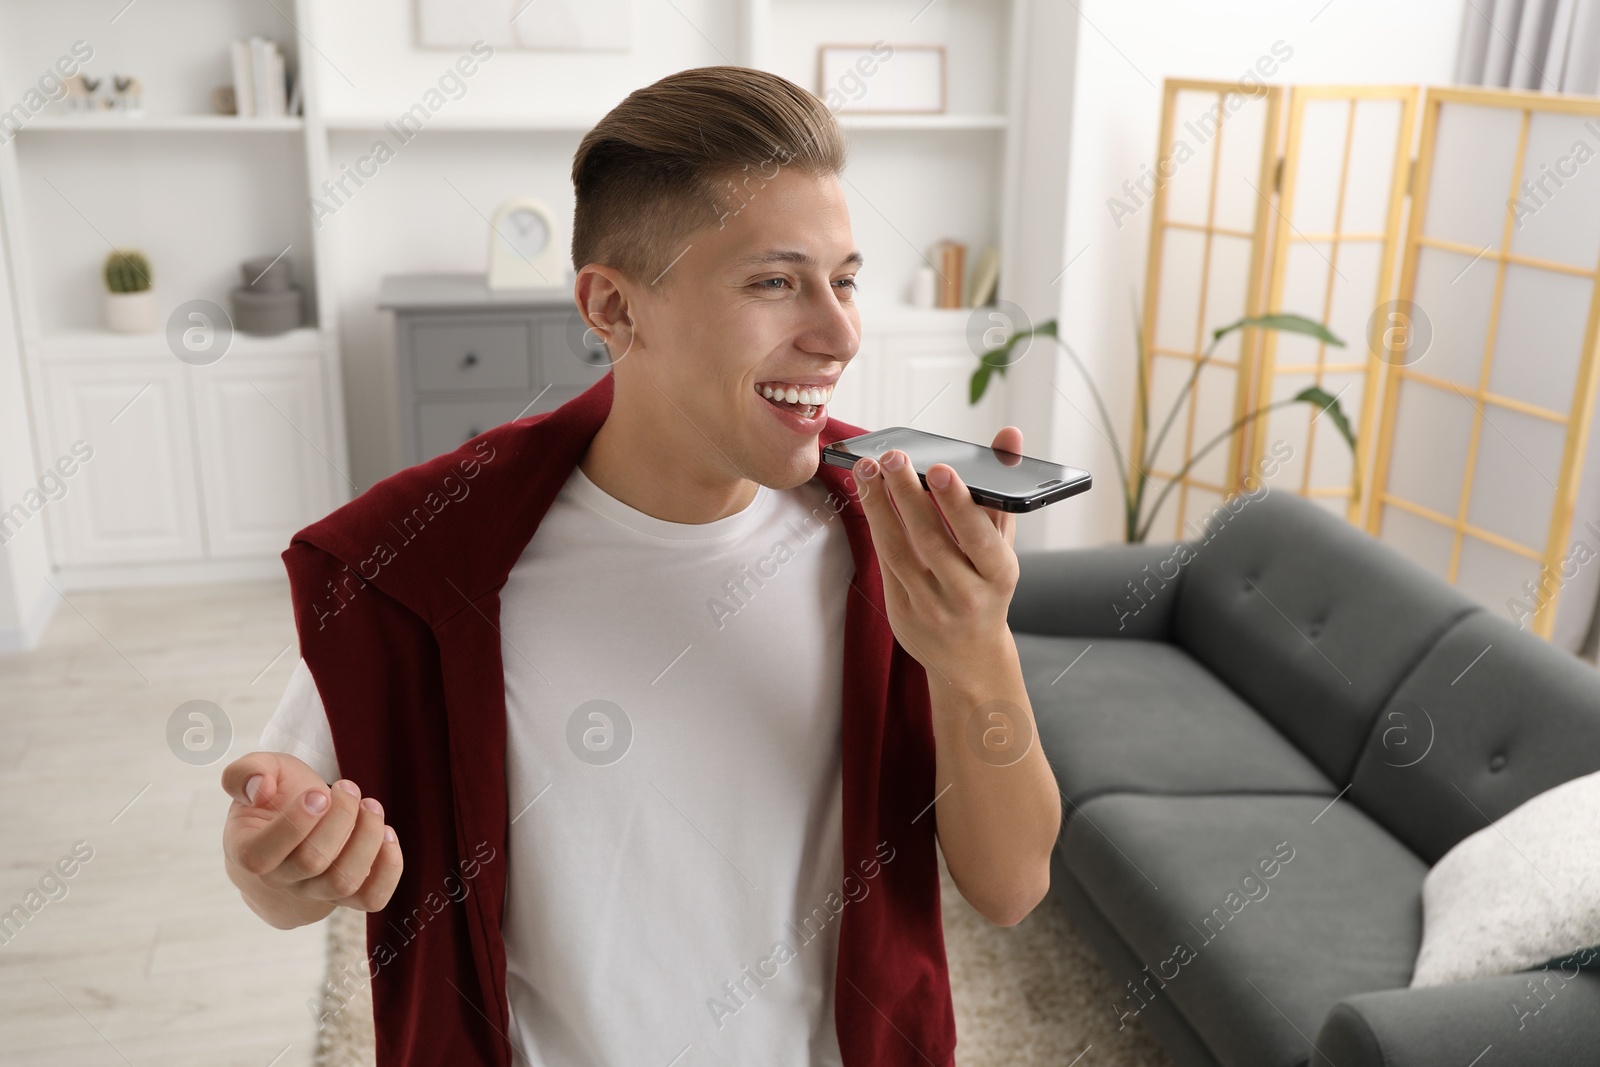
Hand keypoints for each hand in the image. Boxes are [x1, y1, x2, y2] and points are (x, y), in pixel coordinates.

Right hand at [221, 751, 402, 925]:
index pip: (262, 855)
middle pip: (312, 862)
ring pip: (344, 882)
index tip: (319, 793)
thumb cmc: (274, 799)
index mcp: (246, 852)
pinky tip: (387, 834)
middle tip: (348, 788)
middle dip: (340, 817)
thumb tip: (259, 789)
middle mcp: (279, 881)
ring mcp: (314, 893)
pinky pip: (372, 898)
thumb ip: (245, 773)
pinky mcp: (348, 897)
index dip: (295, 823)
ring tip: (370, 806)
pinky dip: (388, 867)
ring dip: (367, 837)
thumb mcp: (256, 772)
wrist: (292, 828)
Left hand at [851, 426, 1022, 681]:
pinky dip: (876, 525)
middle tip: (892, 456)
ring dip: (879, 505)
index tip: (942, 469)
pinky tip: (868, 494)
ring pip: (898, 550)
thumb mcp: (1002, 544)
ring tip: (867, 468)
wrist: (970, 657)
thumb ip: (1002, 488)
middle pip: (931, 540)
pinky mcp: (901, 612)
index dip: (959, 504)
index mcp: (999, 576)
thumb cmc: (988, 586)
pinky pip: (884, 562)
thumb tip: (1009, 434)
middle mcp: (965, 595)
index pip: (979, 538)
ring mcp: (930, 607)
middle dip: (909, 494)